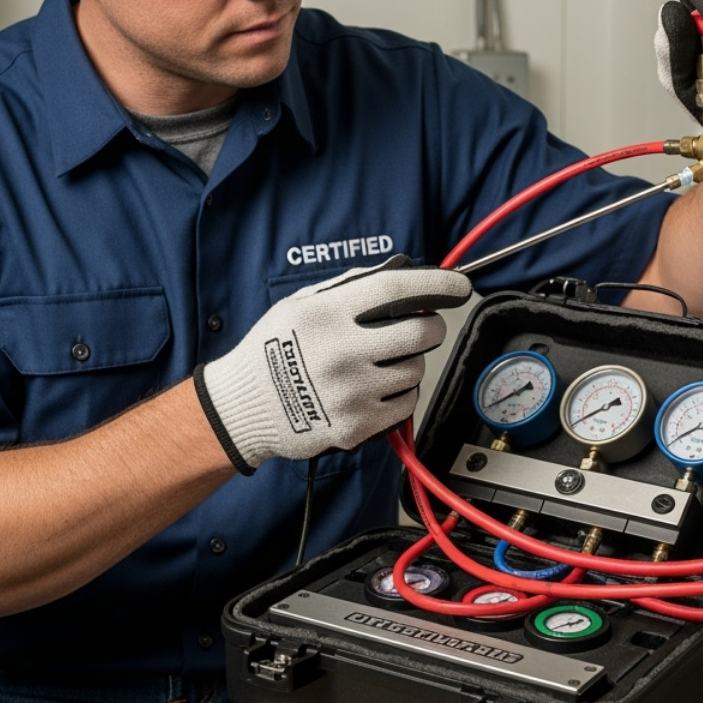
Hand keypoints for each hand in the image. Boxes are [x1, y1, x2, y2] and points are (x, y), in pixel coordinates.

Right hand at [195, 256, 471, 470]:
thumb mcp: (300, 305)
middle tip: (420, 328)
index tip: (458, 285)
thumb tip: (400, 276)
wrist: (243, 407)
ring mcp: (351, 392)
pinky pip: (405, 404)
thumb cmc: (272, 350)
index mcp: (327, 315)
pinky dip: (399, 393)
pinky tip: (375, 387)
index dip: (436, 284)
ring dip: (409, 362)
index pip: (396, 290)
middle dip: (430, 328)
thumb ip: (348, 289)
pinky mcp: (356, 425)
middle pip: (421, 334)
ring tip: (381, 362)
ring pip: (416, 370)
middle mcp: (342, 353)